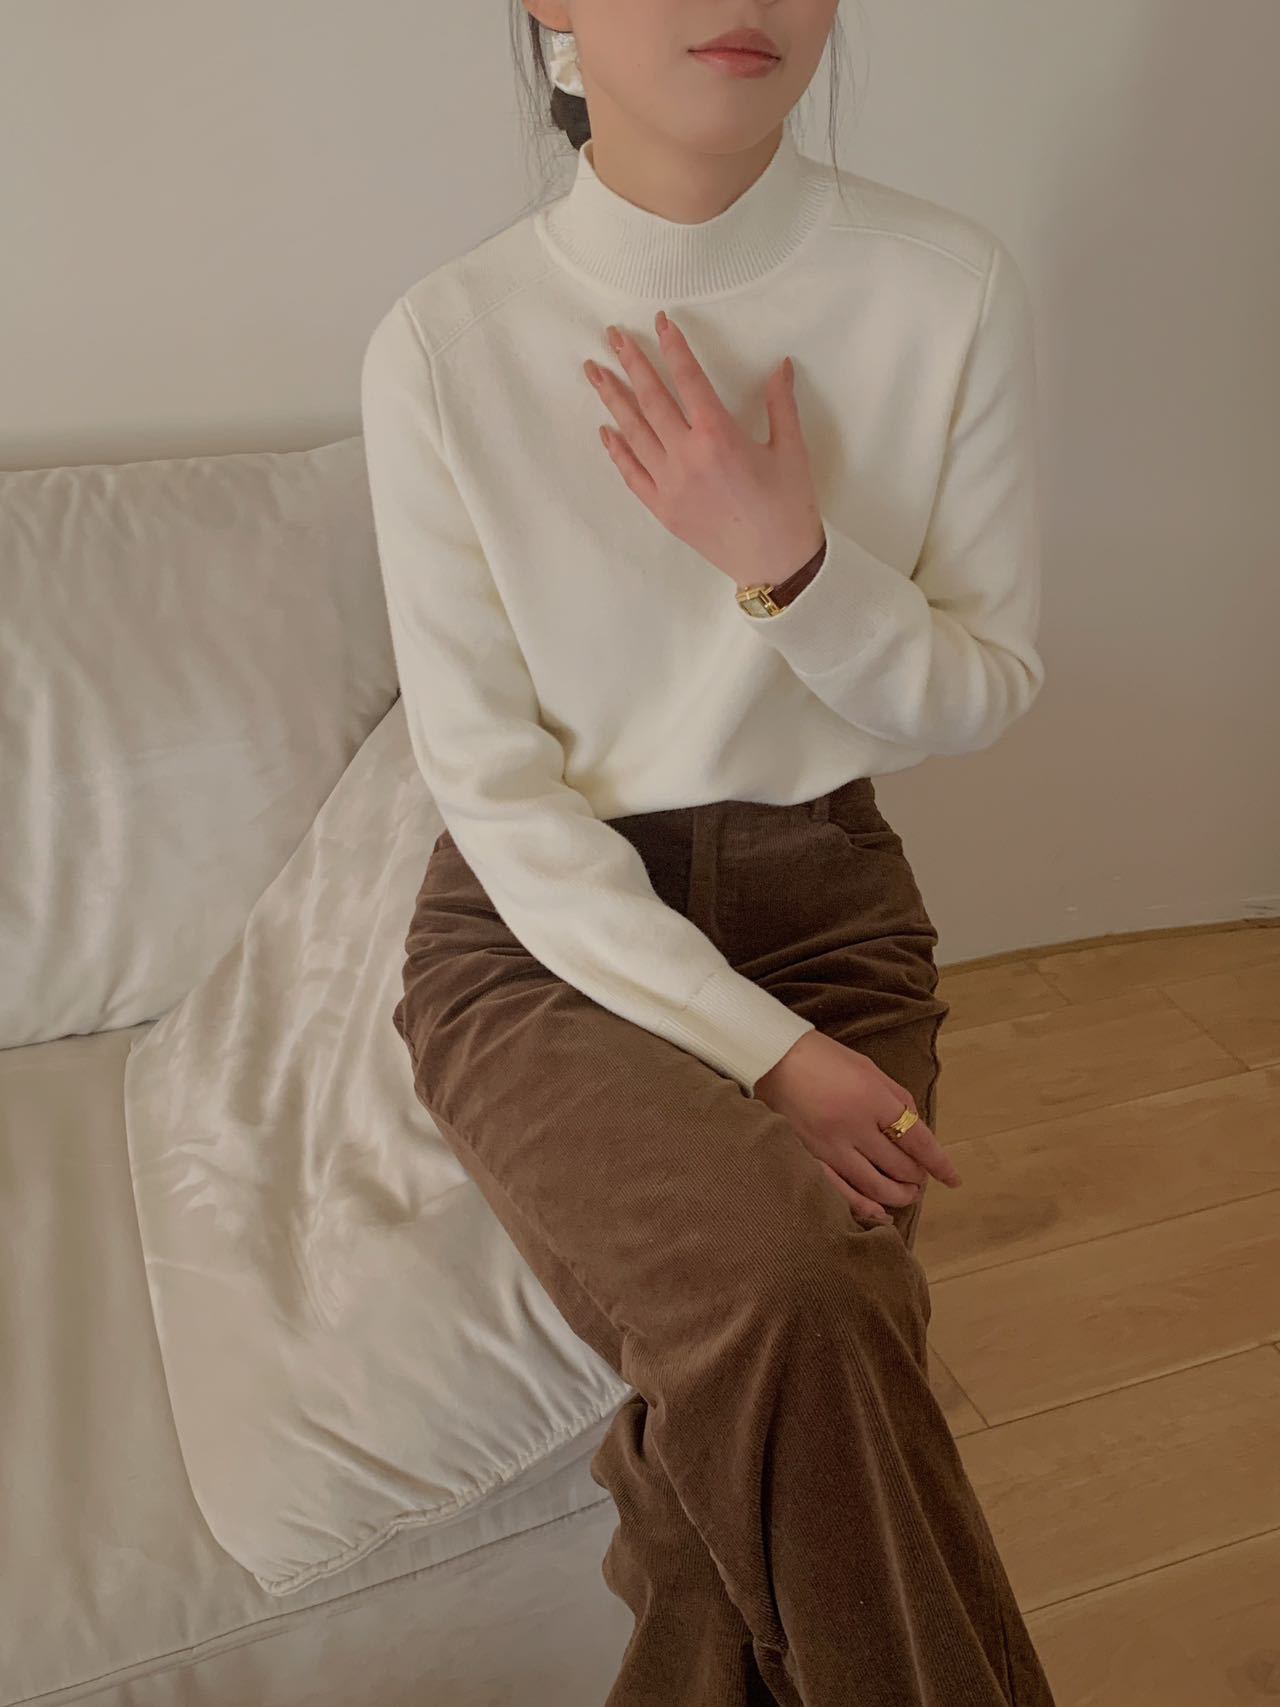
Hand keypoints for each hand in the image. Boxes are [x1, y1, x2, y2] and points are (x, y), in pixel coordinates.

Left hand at [582, 313, 825, 588]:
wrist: (777, 564)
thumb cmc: (789, 507)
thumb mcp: (792, 450)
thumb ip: (781, 404)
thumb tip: (781, 366)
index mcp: (719, 435)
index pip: (689, 379)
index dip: (673, 347)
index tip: (660, 323)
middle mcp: (687, 456)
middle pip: (651, 399)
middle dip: (631, 363)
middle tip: (612, 336)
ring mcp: (670, 484)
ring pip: (633, 432)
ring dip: (613, 399)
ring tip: (594, 372)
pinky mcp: (664, 509)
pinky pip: (632, 473)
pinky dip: (617, 450)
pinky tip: (606, 430)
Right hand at [754, 1030, 962, 1225]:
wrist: (770, 1057)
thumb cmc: (821, 1057)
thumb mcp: (867, 1067)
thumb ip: (896, 1096)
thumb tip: (915, 1124)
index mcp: (872, 1098)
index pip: (918, 1140)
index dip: (939, 1163)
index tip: (952, 1178)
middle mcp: (853, 1126)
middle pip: (899, 1166)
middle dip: (916, 1177)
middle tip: (919, 1178)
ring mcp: (828, 1146)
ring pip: (874, 1185)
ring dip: (897, 1195)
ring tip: (905, 1195)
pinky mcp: (807, 1158)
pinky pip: (840, 1191)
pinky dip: (864, 1207)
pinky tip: (878, 1214)